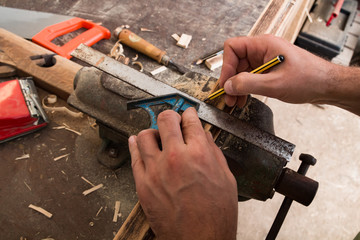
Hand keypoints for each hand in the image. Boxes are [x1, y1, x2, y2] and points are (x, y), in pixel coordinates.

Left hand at [128, 108, 237, 239]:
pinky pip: (134, 156)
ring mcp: (156, 170)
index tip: (188, 114)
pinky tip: (138, 141)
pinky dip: (135, 145)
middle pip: (166, 120)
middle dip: (171, 116)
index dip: (189, 114)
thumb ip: (214, 153)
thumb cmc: (216, 215)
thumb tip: (205, 137)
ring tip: (157, 136)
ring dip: (153, 132)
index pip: (190, 121)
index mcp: (199, 153)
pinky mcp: (143, 184)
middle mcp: (175, 157)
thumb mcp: (226, 179)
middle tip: (173, 120)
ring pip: (146, 135)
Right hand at [219, 34, 334, 107]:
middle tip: (228, 98)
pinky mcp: (269, 70)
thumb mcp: (274, 84)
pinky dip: (245, 89)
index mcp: (264, 45)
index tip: (225, 83)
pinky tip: (244, 99)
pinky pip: (250, 78)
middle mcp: (263, 50)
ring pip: (242, 72)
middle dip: (230, 81)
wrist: (327, 86)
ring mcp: (266, 60)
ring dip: (237, 87)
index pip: (233, 48)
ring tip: (234, 102)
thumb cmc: (309, 79)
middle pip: (236, 62)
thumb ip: (248, 84)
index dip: (226, 66)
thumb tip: (228, 85)